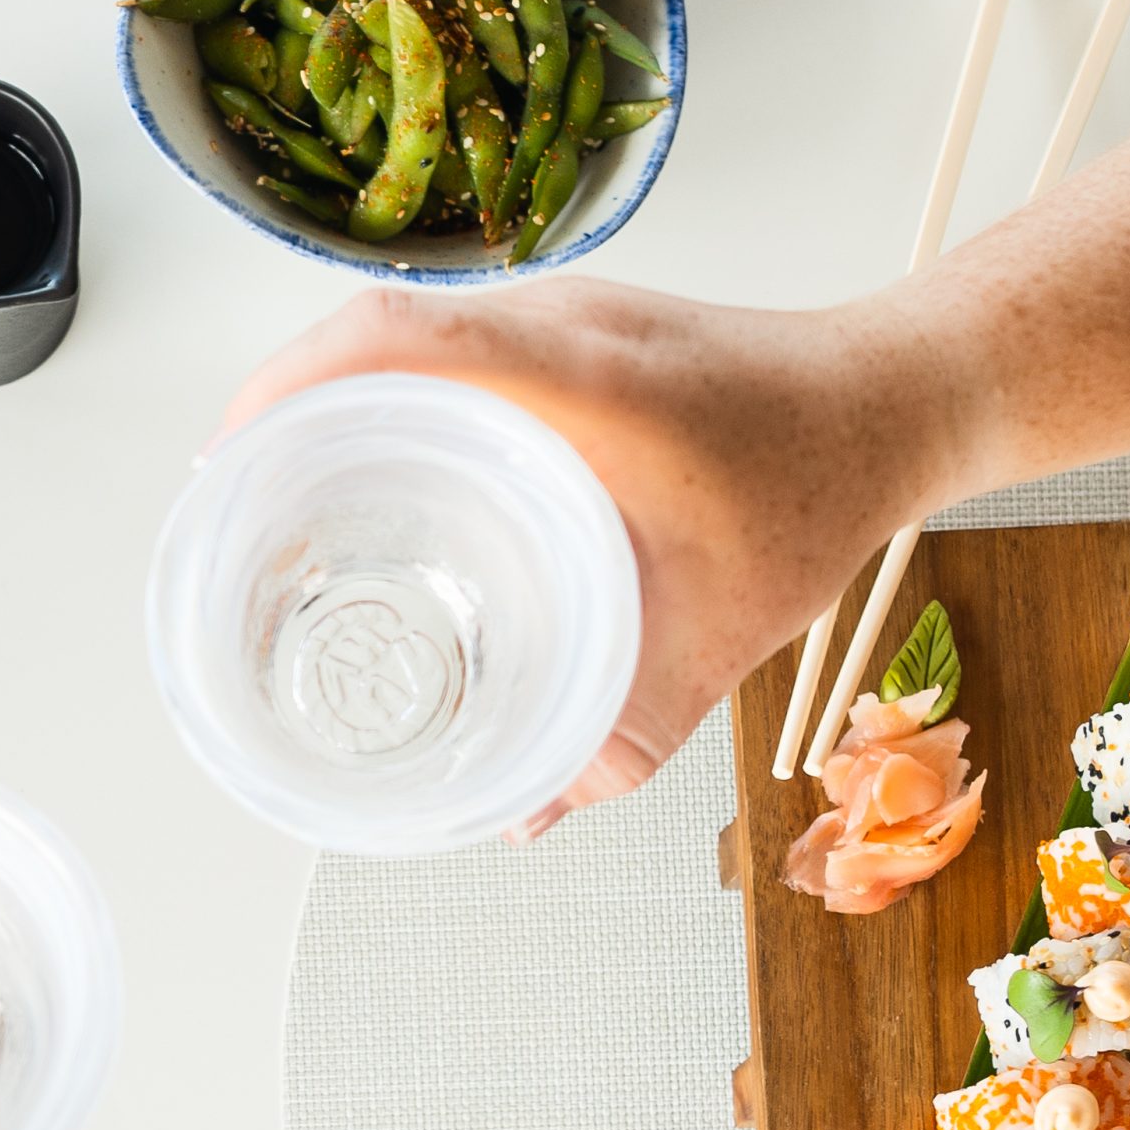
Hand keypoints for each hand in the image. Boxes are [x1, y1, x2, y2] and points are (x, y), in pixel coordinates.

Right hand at [220, 280, 970, 833]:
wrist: (896, 396)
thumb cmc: (818, 488)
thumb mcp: (719, 633)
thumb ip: (624, 735)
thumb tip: (524, 814)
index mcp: (585, 377)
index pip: (403, 339)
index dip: (293, 386)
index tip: (233, 458)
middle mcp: (559, 323)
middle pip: (373, 332)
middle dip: (281, 408)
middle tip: (232, 505)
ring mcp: (562, 315)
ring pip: (408, 334)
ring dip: (332, 397)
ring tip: (281, 491)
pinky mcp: (571, 328)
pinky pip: (451, 345)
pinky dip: (392, 395)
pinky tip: (377, 469)